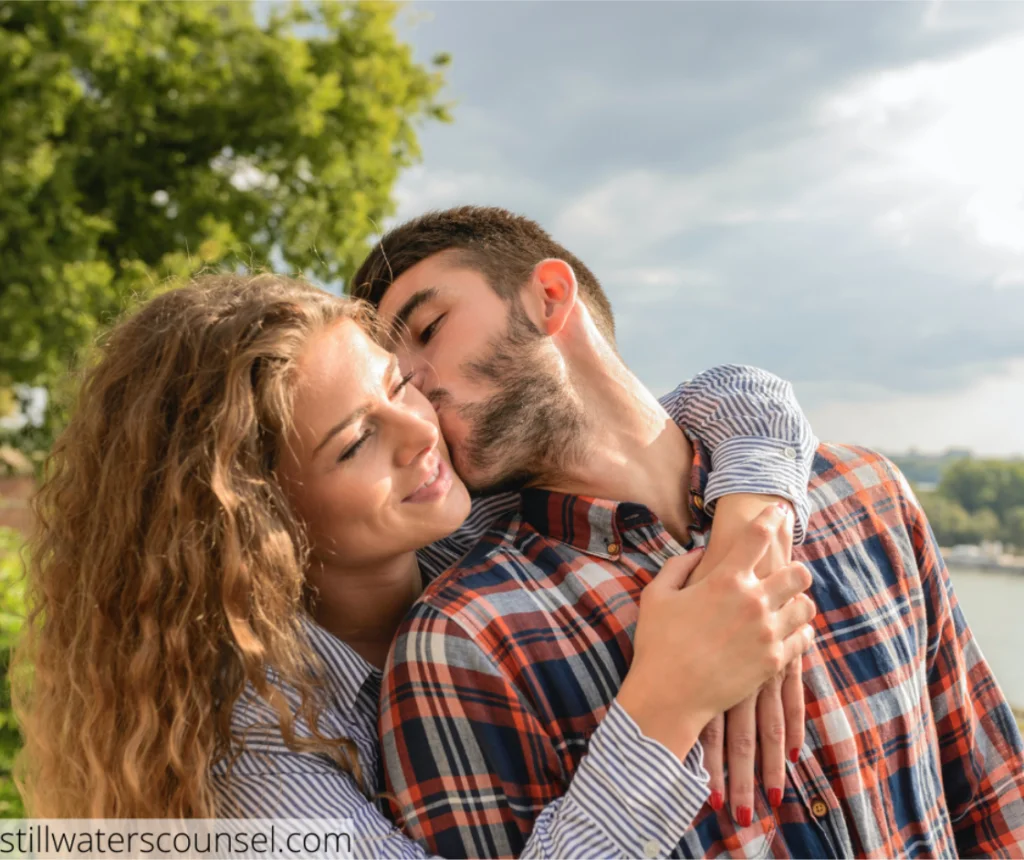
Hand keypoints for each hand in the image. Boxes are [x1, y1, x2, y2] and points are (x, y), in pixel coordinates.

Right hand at [616, 503, 815, 763]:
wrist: (669, 695)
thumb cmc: (657, 643)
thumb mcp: (656, 595)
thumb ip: (679, 566)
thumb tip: (700, 552)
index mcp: (725, 580)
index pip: (759, 537)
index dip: (772, 518)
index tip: (778, 511)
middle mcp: (754, 601)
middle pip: (799, 572)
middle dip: (794, 568)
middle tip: (785, 573)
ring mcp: (768, 633)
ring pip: (806, 605)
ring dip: (798, 600)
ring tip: (786, 604)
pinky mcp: (775, 661)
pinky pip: (805, 637)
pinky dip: (800, 630)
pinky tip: (789, 630)